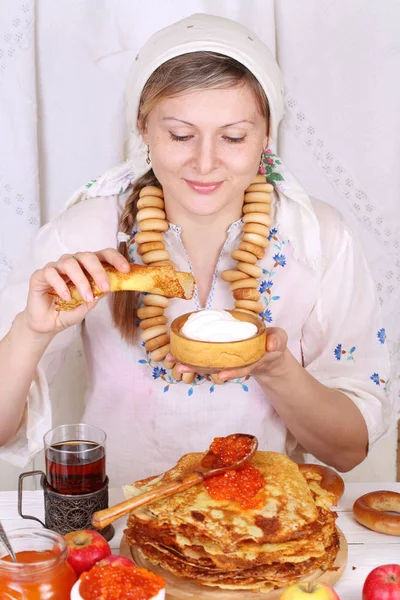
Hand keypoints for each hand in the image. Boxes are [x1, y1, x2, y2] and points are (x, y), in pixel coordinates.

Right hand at [22, 249, 129, 335]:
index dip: (115, 259)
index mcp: (86, 266)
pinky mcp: (40, 274)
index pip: (103, 255)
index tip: (126, 269)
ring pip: (70, 263)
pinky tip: (66, 297)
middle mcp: (72, 262)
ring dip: (81, 281)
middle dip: (98, 271)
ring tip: (86, 297)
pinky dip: (61, 285)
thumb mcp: (89, 303)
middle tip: (105, 286)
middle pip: (87, 256)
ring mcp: (56, 267)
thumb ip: (99, 292)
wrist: (48, 324)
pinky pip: (51, 273)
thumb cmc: (69, 310)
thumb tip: (115, 284)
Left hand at [166, 327, 287, 383]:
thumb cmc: (272, 344)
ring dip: (190, 364)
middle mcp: (236, 362)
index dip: (233, 371)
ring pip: (208, 365)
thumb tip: (271, 344)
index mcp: (251, 359)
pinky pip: (205, 359)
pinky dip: (191, 357)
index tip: (221, 375)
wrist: (268, 351)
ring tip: (173, 362)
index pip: (241, 367)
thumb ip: (277, 340)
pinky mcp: (220, 357)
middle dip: (200, 369)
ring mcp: (227, 361)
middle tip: (181, 368)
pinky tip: (176, 356)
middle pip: (218, 368)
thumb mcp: (279, 339)